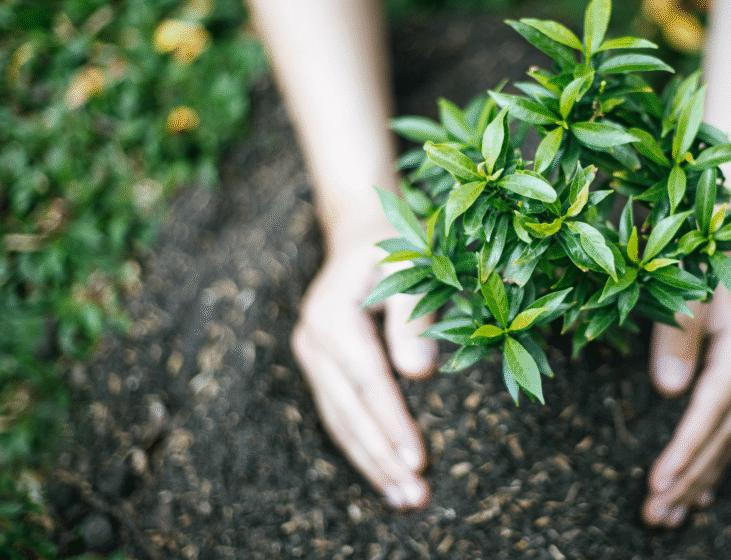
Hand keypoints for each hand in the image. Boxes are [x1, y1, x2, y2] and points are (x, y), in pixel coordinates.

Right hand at [290, 221, 437, 508]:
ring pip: (339, 420)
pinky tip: (384, 474)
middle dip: (382, 458)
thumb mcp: (411, 266)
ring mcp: (311, 355)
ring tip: (404, 499)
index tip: (419, 460)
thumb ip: (414, 316)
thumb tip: (419, 374)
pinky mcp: (320, 366)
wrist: (360, 231)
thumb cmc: (395, 245)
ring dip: (371, 463)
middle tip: (415, 496)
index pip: (367, 382)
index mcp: (333, 315)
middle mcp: (313, 339)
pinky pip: (338, 414)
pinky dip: (361, 447)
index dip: (393, 423)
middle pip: (348, 411)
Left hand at [641, 249, 730, 526]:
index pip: (709, 416)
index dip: (683, 453)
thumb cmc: (698, 265)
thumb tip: (669, 390)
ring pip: (727, 443)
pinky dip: (714, 466)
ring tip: (668, 518)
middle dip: (686, 480)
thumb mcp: (684, 293)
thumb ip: (677, 338)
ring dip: (698, 482)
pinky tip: (701, 496)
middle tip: (654, 516)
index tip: (657, 484)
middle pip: (719, 439)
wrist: (727, 247)